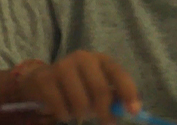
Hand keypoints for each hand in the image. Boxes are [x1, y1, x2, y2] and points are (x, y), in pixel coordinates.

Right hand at [17, 50, 140, 124]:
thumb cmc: (78, 86)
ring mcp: (61, 66)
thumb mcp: (98, 87)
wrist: (42, 80)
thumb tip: (134, 110)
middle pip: (100, 89)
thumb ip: (115, 97)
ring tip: (77, 110)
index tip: (134, 111)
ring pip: (80, 102)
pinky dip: (65, 115)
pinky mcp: (45, 78)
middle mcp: (82, 58)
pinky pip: (61, 107)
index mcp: (100, 59)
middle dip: (104, 111)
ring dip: (81, 114)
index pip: (117, 73)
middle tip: (106, 122)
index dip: (128, 91)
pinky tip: (62, 108)